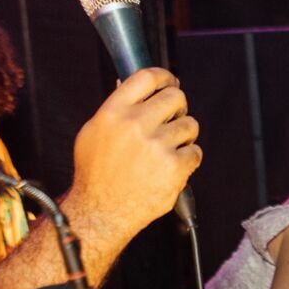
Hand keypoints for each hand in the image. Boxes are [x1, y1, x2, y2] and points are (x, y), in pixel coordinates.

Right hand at [67, 68, 201, 244]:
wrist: (100, 211)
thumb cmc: (96, 174)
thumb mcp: (93, 133)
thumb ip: (115, 108)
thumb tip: (129, 84)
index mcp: (113, 112)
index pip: (147, 77)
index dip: (164, 77)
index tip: (171, 82)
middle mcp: (135, 125)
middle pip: (175, 97)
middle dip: (177, 108)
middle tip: (171, 121)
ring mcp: (157, 145)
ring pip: (190, 124)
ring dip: (183, 136)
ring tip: (167, 150)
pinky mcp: (174, 166)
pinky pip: (195, 151)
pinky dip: (188, 159)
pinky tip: (171, 167)